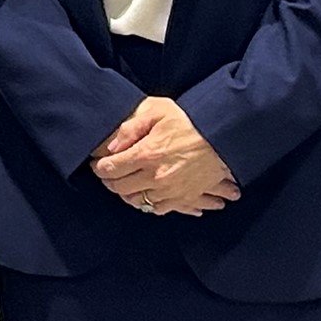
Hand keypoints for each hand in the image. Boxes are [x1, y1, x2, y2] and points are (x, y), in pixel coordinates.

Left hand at [91, 97, 239, 217]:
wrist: (222, 136)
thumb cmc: (189, 120)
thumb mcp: (157, 111)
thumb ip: (130, 127)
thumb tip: (111, 147)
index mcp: (146, 154)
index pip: (110, 169)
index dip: (99, 167)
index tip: (98, 164)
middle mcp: (155, 177)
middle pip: (120, 188)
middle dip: (109, 181)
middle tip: (108, 174)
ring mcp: (170, 191)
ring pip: (137, 201)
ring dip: (126, 194)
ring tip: (124, 183)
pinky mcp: (183, 198)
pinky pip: (158, 209)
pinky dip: (148, 204)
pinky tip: (145, 195)